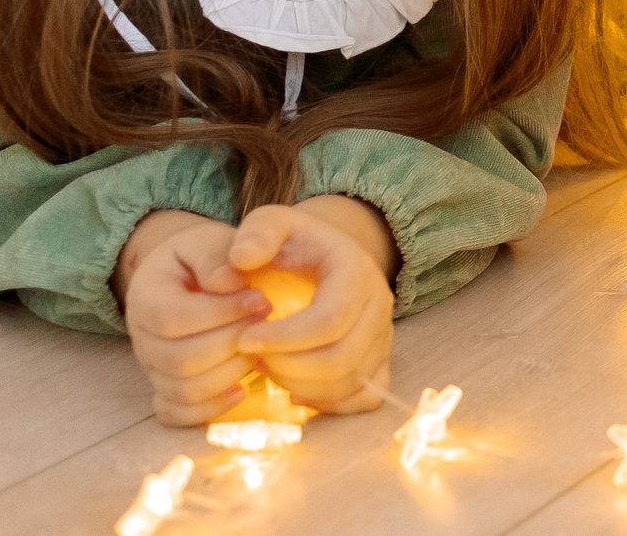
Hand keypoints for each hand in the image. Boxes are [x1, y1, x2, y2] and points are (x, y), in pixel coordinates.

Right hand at [117, 211, 268, 425]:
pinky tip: (242, 389)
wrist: (189, 275)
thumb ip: (217, 257)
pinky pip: (177, 412)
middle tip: (267, 322)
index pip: (173, 318)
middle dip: (232, 342)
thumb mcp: (209, 241)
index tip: (262, 299)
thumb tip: (229, 283)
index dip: (221, 314)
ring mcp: (151, 368)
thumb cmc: (205, 257)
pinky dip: (209, 408)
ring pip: (184, 389)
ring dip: (230, 372)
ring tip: (260, 347)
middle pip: (180, 360)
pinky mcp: (165, 388)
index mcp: (145, 297)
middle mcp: (141, 338)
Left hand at [226, 199, 397, 412]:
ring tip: (268, 367)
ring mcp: (383, 336)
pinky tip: (294, 387)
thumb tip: (243, 258)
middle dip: (288, 366)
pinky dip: (328, 402)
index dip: (283, 339)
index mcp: (356, 272)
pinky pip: (363, 396)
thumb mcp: (273, 223)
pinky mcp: (379, 360)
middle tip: (253, 357)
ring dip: (300, 384)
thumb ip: (257, 232)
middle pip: (341, 359)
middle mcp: (379, 305)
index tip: (244, 339)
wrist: (325, 256)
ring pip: (350, 382)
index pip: (329, 321)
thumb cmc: (294, 244)